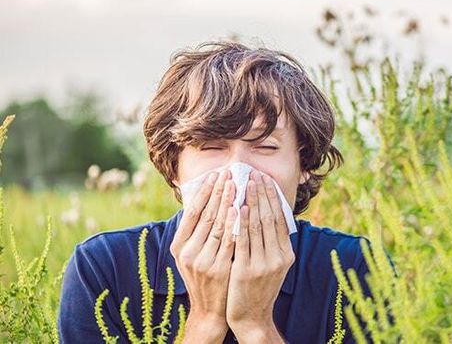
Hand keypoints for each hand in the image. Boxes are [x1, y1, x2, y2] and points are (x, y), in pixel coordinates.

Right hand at [169, 169, 236, 342]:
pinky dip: (235, 224)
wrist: (210, 309)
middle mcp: (188, 252)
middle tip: (228, 172)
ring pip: (217, 225)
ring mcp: (203, 261)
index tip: (214, 174)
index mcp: (179, 246)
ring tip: (236, 183)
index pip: (192, 212)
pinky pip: (229, 241)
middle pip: (205, 215)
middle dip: (218, 192)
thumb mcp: (192, 254)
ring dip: (227, 202)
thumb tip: (205, 199)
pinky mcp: (219, 269)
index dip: (204, 192)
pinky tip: (241, 209)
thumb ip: (196, 231)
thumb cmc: (204, 276)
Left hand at [226, 170, 294, 339]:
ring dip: (251, 202)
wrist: (251, 317)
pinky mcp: (246, 270)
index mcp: (286, 254)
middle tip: (255, 174)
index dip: (273, 198)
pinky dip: (241, 222)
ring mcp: (263, 264)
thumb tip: (268, 215)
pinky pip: (243, 241)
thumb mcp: (272, 265)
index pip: (280, 219)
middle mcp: (278, 257)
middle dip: (262, 194)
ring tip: (245, 183)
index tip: (265, 179)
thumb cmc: (258, 287)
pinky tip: (237, 207)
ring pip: (257, 226)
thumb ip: (272, 243)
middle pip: (270, 218)